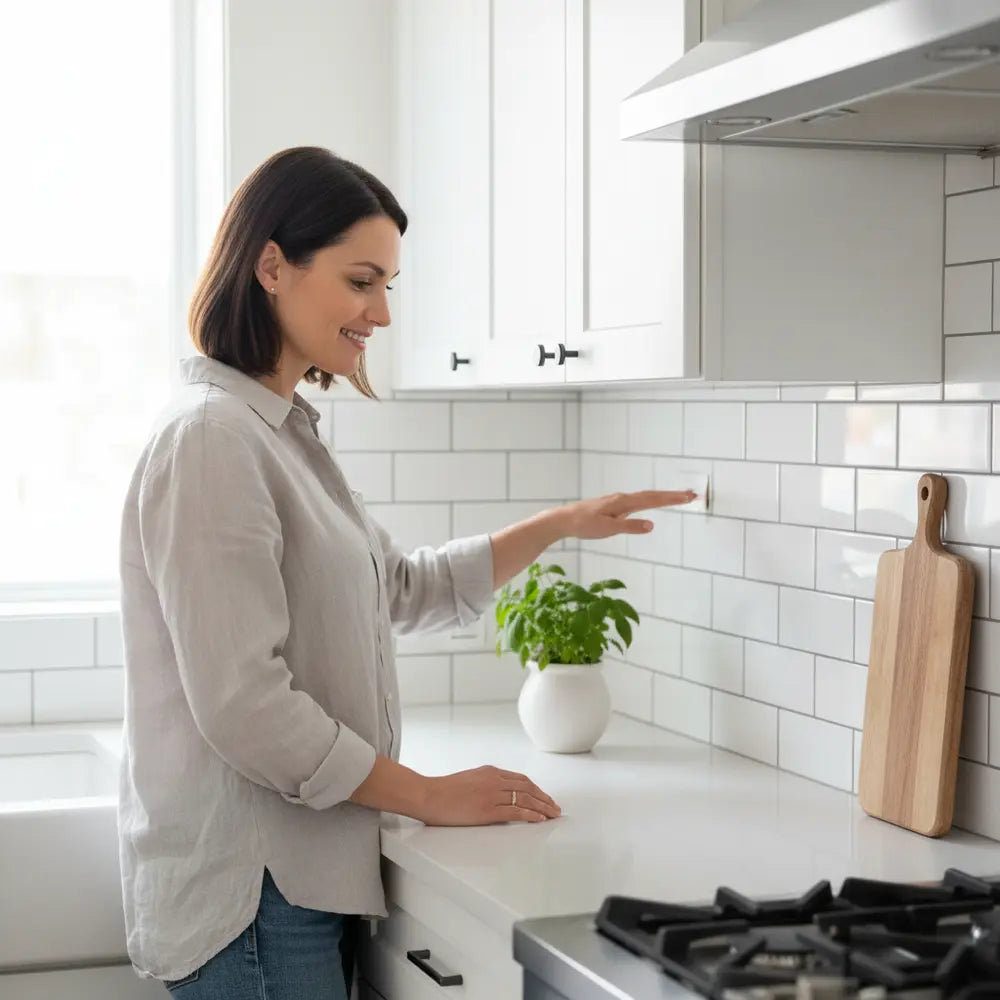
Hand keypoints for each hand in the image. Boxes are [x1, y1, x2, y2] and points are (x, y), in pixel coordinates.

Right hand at [417, 765, 561, 825]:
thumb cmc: (443, 790)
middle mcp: (494, 780)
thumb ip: (485, 783)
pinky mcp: (487, 810)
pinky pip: (515, 812)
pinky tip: (539, 819)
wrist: (428, 795)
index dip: (536, 789)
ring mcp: (492, 795)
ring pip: (525, 799)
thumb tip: (497, 793)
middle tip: (555, 807)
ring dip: (542, 807)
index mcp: (490, 772)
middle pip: (528, 788)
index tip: (544, 797)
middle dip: (544, 798)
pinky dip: (531, 815)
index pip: (520, 779)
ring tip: (552, 815)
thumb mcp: (469, 779)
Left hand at [557, 489, 697, 539]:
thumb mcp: (608, 529)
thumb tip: (651, 525)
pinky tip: (653, 502)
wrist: (564, 520)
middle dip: (672, 496)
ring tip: (679, 498)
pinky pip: (637, 501)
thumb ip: (629, 526)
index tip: (688, 497)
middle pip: (652, 495)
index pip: (652, 499)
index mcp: (623, 502)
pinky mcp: (614, 506)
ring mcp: (618, 501)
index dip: (671, 499)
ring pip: (645, 497)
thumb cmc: (584, 525)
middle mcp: (623, 498)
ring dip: (662, 497)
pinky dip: (650, 500)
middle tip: (692, 495)